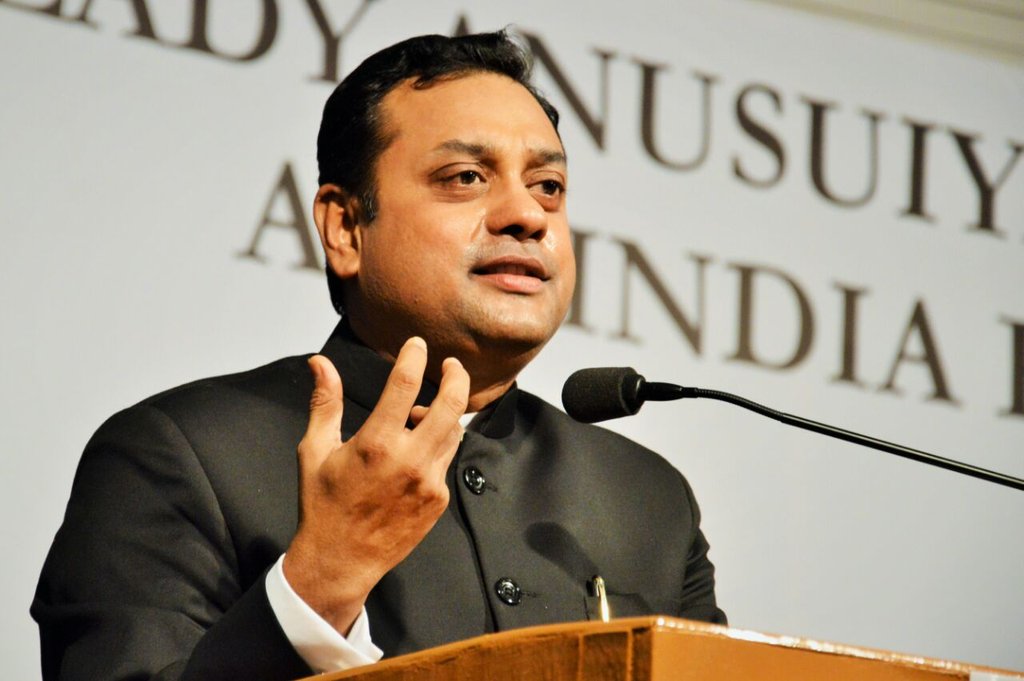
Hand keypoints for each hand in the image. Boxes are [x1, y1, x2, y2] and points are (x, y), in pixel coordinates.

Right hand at [283, 337, 469, 633]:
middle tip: (452, 364)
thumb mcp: (314, 451)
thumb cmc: (323, 505)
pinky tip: (414, 454)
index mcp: (375, 444)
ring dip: (444, 414)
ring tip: (419, 415)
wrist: (341, 561)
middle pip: (451, 404)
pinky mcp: (439, 499)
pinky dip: (435, 447)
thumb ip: (325, 403)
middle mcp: (409, 460)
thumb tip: (320, 363)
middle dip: (456, 376)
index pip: (405, 385)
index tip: (416, 344)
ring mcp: (429, 481)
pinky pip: (446, 460)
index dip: (413, 357)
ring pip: (454, 431)